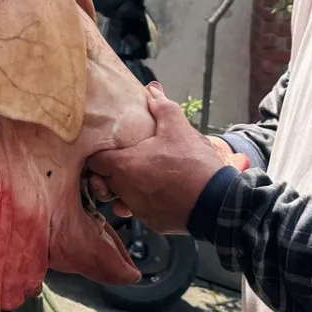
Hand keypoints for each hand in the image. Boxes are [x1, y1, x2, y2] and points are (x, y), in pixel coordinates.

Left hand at [85, 84, 240, 233]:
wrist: (217, 201)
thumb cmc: (193, 163)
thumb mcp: (178, 128)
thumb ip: (161, 107)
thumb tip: (152, 89)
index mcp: (124, 166)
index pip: (94, 161)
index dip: (98, 153)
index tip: (108, 148)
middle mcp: (124, 191)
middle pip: (104, 181)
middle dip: (109, 172)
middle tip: (125, 161)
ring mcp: (137, 209)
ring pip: (120, 198)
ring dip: (126, 189)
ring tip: (143, 176)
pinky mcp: (152, 222)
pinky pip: (140, 211)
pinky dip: (145, 202)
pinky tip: (158, 191)